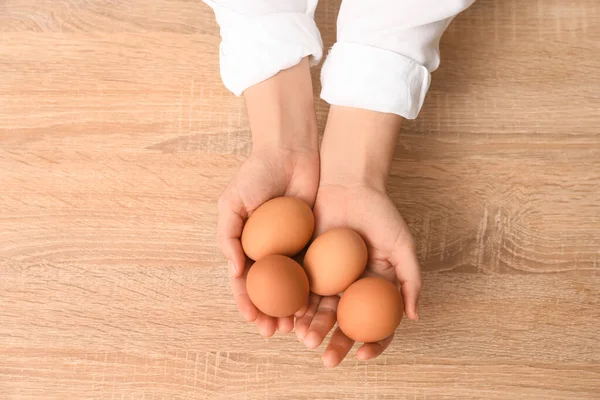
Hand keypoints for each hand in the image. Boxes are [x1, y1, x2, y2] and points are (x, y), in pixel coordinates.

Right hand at [217, 58, 318, 337]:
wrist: (290, 153)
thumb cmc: (256, 175)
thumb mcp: (232, 203)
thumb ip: (229, 236)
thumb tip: (235, 272)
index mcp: (246, 246)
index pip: (245, 283)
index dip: (248, 303)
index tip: (255, 320)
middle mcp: (269, 252)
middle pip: (270, 292)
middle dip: (272, 313)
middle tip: (278, 330)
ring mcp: (292, 248)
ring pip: (293, 287)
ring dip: (293, 308)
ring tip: (298, 326)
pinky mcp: (314, 241)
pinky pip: (314, 269)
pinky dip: (314, 288)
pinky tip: (318, 304)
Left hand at [295, 105, 421, 366]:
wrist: (347, 183)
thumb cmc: (379, 212)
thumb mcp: (401, 244)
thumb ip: (410, 279)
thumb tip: (413, 316)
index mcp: (377, 285)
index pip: (378, 323)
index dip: (374, 342)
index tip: (363, 355)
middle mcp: (353, 286)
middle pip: (346, 323)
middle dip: (338, 343)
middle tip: (328, 358)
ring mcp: (330, 277)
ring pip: (322, 310)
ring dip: (314, 329)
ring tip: (307, 340)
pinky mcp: (308, 265)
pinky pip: (302, 290)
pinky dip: (298, 306)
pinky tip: (293, 318)